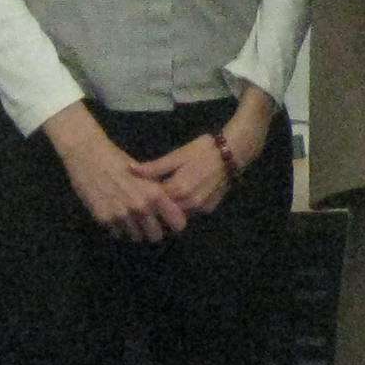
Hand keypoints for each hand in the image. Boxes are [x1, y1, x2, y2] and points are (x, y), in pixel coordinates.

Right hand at [43, 108, 190, 241]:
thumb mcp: (145, 173)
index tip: (168, 220)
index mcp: (155, 194)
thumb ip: (157, 192)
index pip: (178, 223)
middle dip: (153, 229)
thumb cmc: (118, 160)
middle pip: (156, 236)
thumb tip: (171, 209)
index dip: (173, 222)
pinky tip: (114, 211)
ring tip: (129, 214)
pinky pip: (118, 233)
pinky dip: (118, 226)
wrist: (87, 154)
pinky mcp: (104, 219)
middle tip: (147, 221)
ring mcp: (122, 215)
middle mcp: (141, 207)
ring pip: (136, 237)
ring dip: (135, 229)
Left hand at [135, 91, 275, 217]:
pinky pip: (191, 211)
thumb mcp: (177, 155)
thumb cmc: (203, 150)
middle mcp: (189, 203)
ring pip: (178, 213)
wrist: (233, 153)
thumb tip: (131, 170)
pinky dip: (184, 206)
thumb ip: (154, 167)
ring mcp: (201, 208)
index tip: (136, 191)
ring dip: (170, 207)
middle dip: (156, 205)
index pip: (153, 200)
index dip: (143, 196)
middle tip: (148, 197)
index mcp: (178, 189)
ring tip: (163, 196)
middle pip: (165, 211)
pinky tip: (182, 195)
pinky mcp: (209, 209)